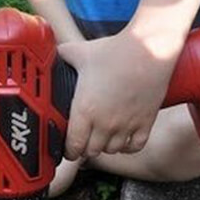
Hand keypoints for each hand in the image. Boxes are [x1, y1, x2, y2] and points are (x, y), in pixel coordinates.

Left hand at [62, 28, 167, 157]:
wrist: (148, 48)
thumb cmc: (115, 50)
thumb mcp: (82, 51)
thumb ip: (63, 55)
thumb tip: (51, 54)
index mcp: (86, 110)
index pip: (73, 147)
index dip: (69, 150)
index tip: (69, 147)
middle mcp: (105, 124)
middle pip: (91, 151)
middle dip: (85, 147)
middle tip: (85, 139)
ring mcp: (126, 126)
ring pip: (111, 150)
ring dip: (105, 146)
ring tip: (103, 135)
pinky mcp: (144, 124)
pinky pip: (133, 148)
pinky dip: (127, 146)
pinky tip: (123, 137)